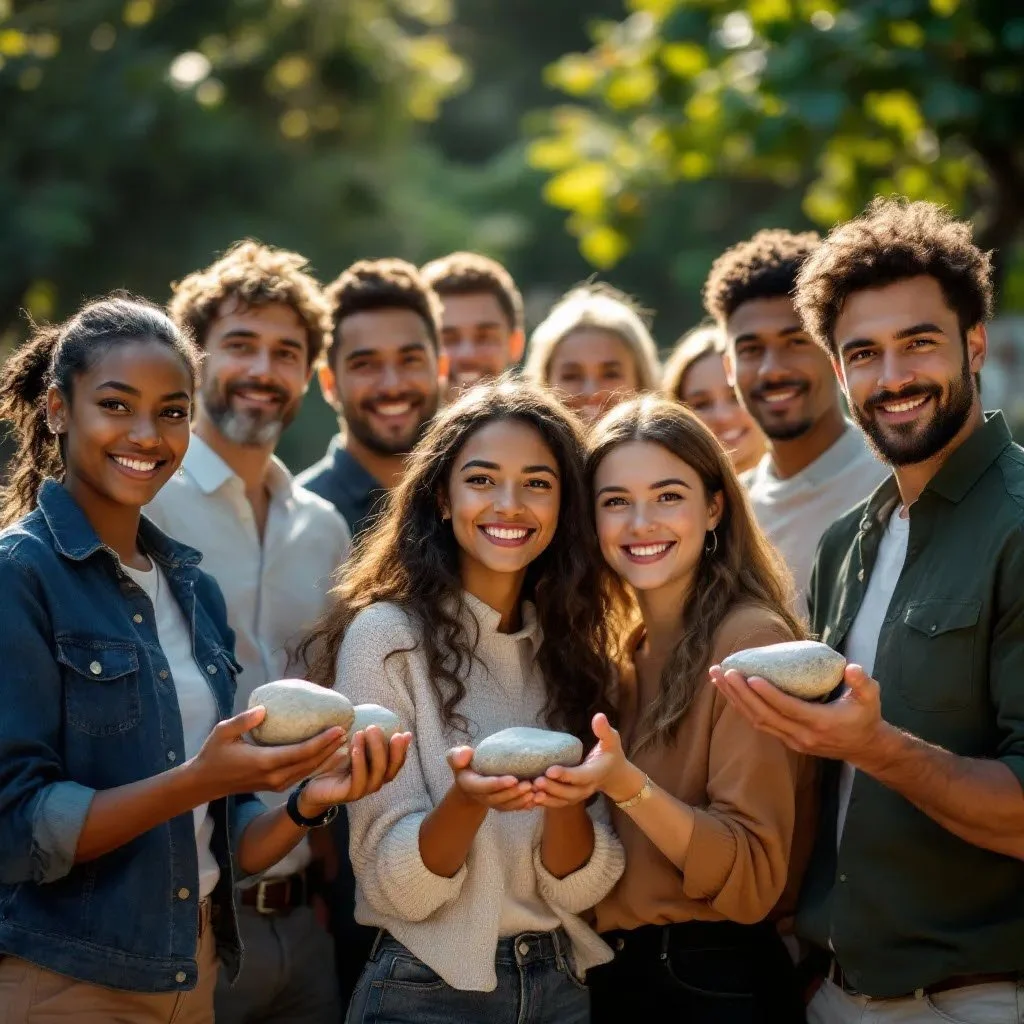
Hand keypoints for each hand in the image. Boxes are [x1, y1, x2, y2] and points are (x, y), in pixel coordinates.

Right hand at [188, 706, 346, 800]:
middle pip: (311, 763)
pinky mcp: (276, 786)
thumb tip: (264, 709)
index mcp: (264, 762)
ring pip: (309, 771)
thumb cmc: (213, 754)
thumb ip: (244, 721)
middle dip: (331, 748)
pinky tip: (329, 755)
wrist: (204, 783)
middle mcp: (274, 776)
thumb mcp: (223, 733)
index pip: (301, 753)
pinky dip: (318, 765)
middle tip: (348, 730)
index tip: (338, 728)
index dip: (322, 741)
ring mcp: (276, 784)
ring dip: (328, 757)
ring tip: (345, 741)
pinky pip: (302, 775)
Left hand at [299, 726, 412, 813]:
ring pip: (377, 772)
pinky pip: (359, 779)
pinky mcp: (350, 794)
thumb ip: (367, 741)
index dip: (402, 750)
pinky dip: (359, 762)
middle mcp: (375, 782)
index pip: (397, 763)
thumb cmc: (336, 765)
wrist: (314, 787)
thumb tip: (379, 723)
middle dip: (388, 747)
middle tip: (376, 727)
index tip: (403, 734)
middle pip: (390, 767)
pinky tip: (354, 748)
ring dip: (373, 750)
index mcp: (379, 772)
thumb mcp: (354, 750)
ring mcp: (364, 790)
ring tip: (364, 732)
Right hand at [446, 746, 534, 811]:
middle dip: (514, 793)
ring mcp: (493, 802)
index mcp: (470, 785)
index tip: (513, 779)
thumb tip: (465, 754)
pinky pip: (514, 808)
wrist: (472, 777)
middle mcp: (481, 797)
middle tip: (529, 784)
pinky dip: (526, 804)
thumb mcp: (457, 756)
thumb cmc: (466, 763)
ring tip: (536, 791)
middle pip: (498, 799)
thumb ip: (458, 755)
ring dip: (522, 800)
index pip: (484, 787)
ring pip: (508, 805)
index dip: (498, 784)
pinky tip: (538, 798)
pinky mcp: (503, 805)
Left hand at [533, 713, 641, 807]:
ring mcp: (578, 795)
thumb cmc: (611, 754)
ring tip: (531, 791)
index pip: (580, 776)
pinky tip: (530, 799)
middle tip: (536, 781)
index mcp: (595, 773)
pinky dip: (545, 803)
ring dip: (547, 798)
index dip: (565, 775)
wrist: (615, 776)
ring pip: (562, 801)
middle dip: (553, 788)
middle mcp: (587, 788)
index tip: (549, 770)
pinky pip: (557, 804)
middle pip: (569, 792)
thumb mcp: (612, 741)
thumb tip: (599, 716)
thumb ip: (604, 730)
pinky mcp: (571, 798)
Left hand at [709, 662, 891, 766]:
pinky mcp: (786, 740)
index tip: (750, 677)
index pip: (788, 708)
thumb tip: (850, 667)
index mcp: (820, 723)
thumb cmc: (865, 717)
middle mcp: (801, 735)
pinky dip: (742, 707)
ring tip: (717, 677)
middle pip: (764, 715)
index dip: (768, 694)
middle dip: (741, 694)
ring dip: (734, 700)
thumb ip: (863, 683)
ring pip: (756, 721)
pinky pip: (759, 724)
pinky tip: (729, 691)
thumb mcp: (871, 699)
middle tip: (724, 671)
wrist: (864, 747)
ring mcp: (791, 740)